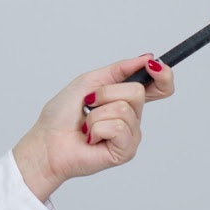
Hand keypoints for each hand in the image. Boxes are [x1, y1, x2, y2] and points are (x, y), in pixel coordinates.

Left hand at [11, 53, 174, 201]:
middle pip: (137, 91)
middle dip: (106, 93)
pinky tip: (91, 138)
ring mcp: (131, 135)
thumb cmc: (62, 115)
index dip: (163, 75)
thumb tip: (147, 59)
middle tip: (89, 104)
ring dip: (96, 114)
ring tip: (87, 125)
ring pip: (124, 109)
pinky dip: (98, 128)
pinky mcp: (126, 151)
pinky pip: (119, 127)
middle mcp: (132, 117)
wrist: (46, 142)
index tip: (153, 65)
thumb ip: (120, 69)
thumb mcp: (89, 81)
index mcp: (125, 99)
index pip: (159, 87)